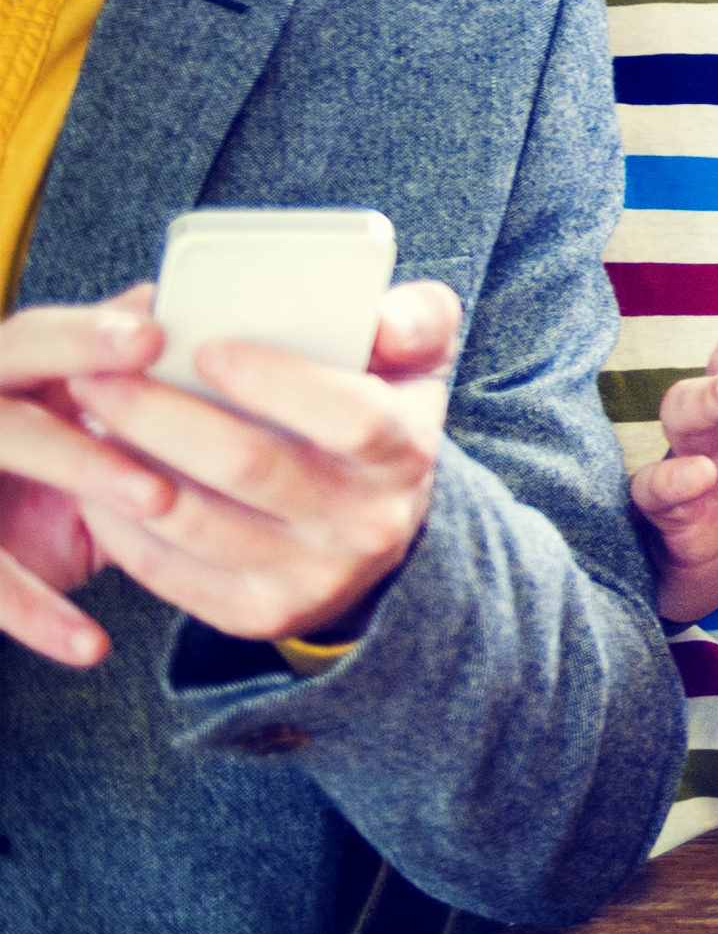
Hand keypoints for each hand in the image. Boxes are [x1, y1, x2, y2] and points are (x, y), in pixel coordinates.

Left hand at [0, 283, 460, 667]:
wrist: (375, 529)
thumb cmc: (375, 416)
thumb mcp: (415, 363)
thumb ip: (415, 319)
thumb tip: (382, 321)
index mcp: (406, 453)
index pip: (349, 418)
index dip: (273, 382)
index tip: (203, 347)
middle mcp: (368, 525)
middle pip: (246, 465)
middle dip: (157, 414)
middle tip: (96, 373)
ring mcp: (312, 578)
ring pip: (191, 519)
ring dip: (122, 465)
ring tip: (87, 417)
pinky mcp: (257, 614)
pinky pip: (164, 568)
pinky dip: (116, 520)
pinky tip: (95, 478)